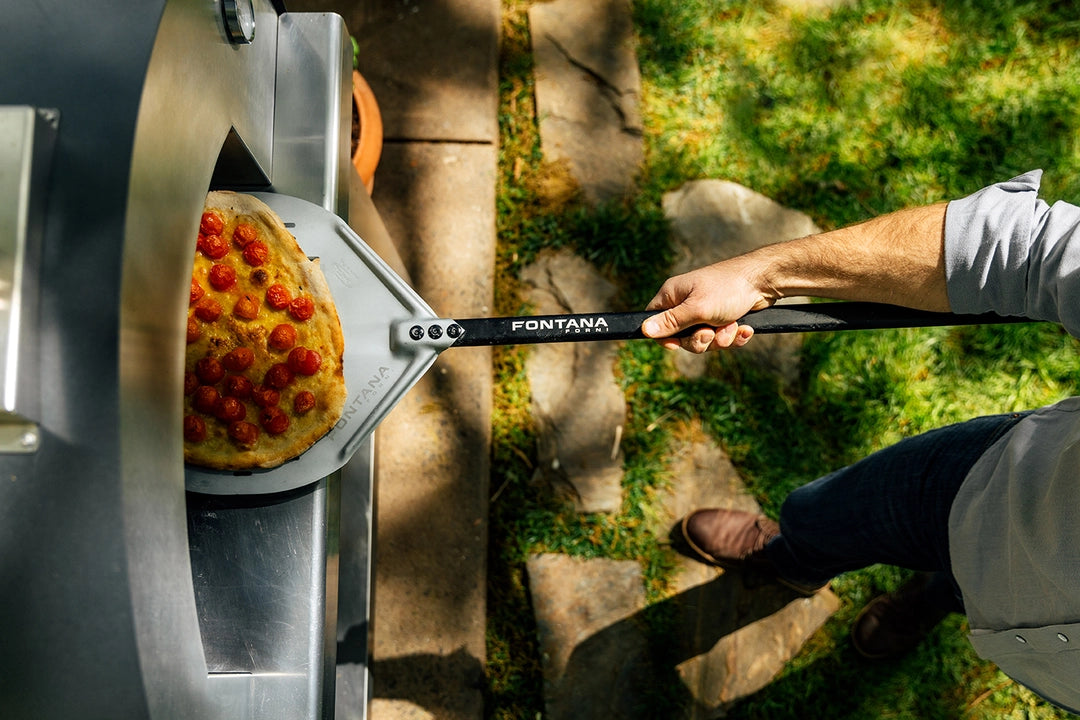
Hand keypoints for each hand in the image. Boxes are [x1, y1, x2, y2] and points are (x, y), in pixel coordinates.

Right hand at [641, 259, 771, 352]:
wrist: (763, 281)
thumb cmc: (727, 289)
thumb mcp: (696, 309)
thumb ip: (670, 322)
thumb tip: (644, 330)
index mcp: (673, 295)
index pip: (655, 321)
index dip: (664, 336)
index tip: (677, 344)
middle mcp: (687, 303)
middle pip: (682, 337)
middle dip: (700, 340)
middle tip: (711, 331)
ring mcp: (706, 311)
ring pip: (705, 340)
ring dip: (721, 339)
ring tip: (732, 325)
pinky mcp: (724, 318)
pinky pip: (722, 338)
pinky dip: (734, 336)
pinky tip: (744, 328)